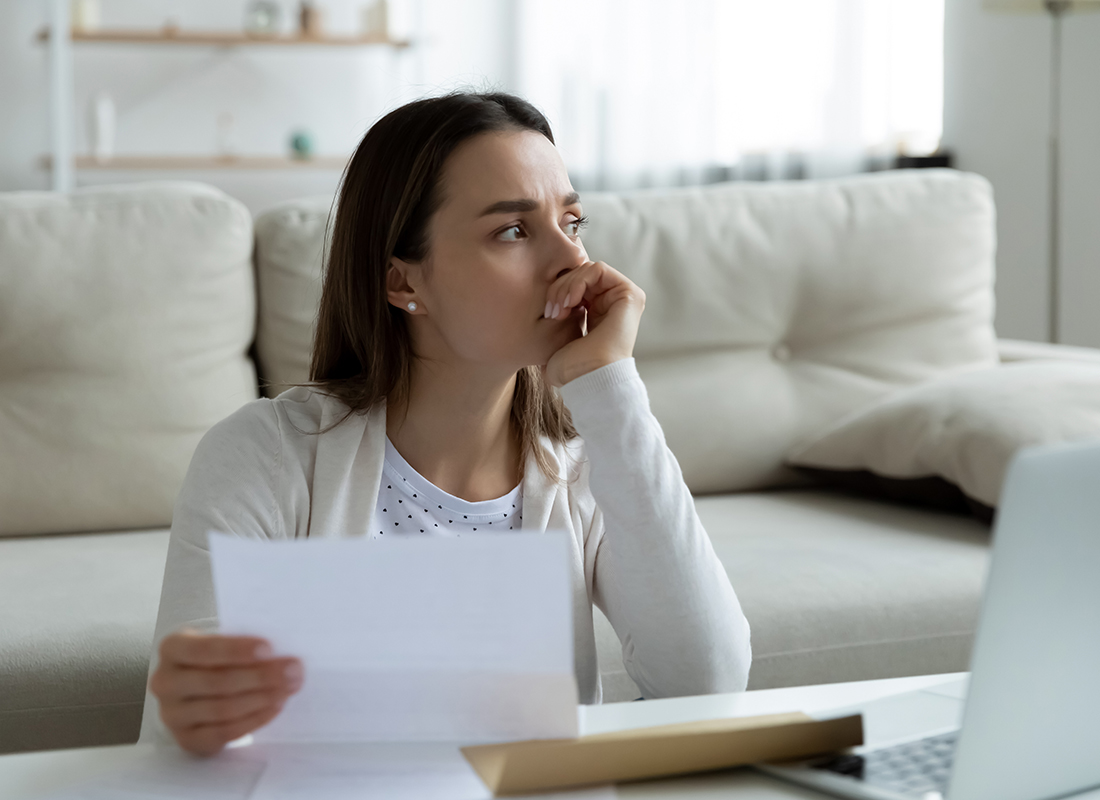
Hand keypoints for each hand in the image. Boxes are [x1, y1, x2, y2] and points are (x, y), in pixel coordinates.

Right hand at [149, 630, 302, 755]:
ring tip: (288, 689)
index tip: (269, 649)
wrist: (198, 685)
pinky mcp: (186, 738)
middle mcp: (165, 681)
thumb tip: (281, 654)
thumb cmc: (217, 656)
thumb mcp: (223, 640)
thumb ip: (244, 644)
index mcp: (172, 648)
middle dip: (260, 676)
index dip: (237, 650)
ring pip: (221, 709)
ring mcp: (172, 714)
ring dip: (261, 699)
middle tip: (293, 671)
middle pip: (216, 682)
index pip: (203, 649)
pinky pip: (223, 733)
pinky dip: (253, 720)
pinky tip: (275, 707)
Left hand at [542, 260, 645, 386]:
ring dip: (566, 286)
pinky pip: (598, 269)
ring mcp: (622, 298)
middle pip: (578, 273)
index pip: (573, 282)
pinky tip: (570, 302)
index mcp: (597, 311)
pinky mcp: (630, 294)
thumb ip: (557, 313)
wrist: (588, 379)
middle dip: (559, 288)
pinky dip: (578, 281)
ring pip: (585, 269)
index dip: (557, 291)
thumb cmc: (571, 368)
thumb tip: (542, 302)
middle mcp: (611, 302)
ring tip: (559, 309)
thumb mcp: (558, 335)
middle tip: (552, 311)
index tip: (548, 313)